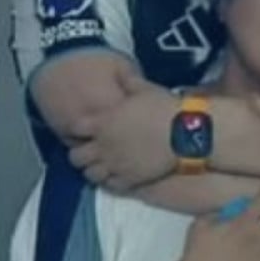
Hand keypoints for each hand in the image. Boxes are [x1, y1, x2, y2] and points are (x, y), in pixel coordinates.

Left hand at [68, 68, 175, 191]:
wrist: (186, 133)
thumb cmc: (165, 108)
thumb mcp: (146, 90)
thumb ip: (129, 83)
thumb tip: (123, 75)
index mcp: (103, 122)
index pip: (74, 129)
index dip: (77, 129)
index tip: (85, 129)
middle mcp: (103, 146)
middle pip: (76, 157)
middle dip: (81, 153)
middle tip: (92, 150)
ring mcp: (115, 165)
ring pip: (90, 174)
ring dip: (94, 169)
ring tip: (104, 165)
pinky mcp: (129, 179)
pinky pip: (110, 185)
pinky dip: (111, 181)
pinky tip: (118, 174)